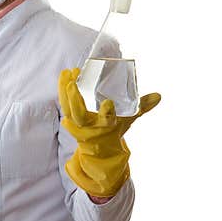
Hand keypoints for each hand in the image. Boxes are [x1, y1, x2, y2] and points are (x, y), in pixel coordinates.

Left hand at [58, 67, 160, 196]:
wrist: (100, 148)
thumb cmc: (115, 129)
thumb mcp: (129, 120)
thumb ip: (142, 107)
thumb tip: (159, 96)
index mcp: (107, 127)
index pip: (107, 120)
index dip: (107, 112)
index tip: (108, 103)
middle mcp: (90, 126)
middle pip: (78, 115)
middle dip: (75, 100)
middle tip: (73, 84)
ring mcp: (78, 124)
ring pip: (67, 108)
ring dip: (64, 90)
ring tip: (66, 72)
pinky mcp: (70, 118)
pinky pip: (64, 105)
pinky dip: (62, 91)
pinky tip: (64, 75)